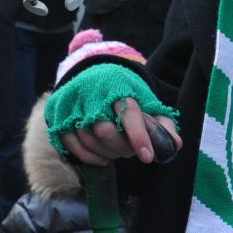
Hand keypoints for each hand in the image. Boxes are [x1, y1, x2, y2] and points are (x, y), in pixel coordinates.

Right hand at [57, 95, 180, 166]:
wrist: (96, 75)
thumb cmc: (126, 93)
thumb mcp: (147, 102)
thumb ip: (162, 124)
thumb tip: (174, 144)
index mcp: (118, 86)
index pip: (128, 112)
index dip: (138, 136)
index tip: (147, 157)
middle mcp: (91, 92)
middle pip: (104, 130)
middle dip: (121, 148)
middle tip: (130, 152)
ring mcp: (71, 102)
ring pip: (87, 139)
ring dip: (106, 154)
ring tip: (117, 151)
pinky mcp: (57, 112)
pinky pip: (70, 144)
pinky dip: (88, 156)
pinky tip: (101, 158)